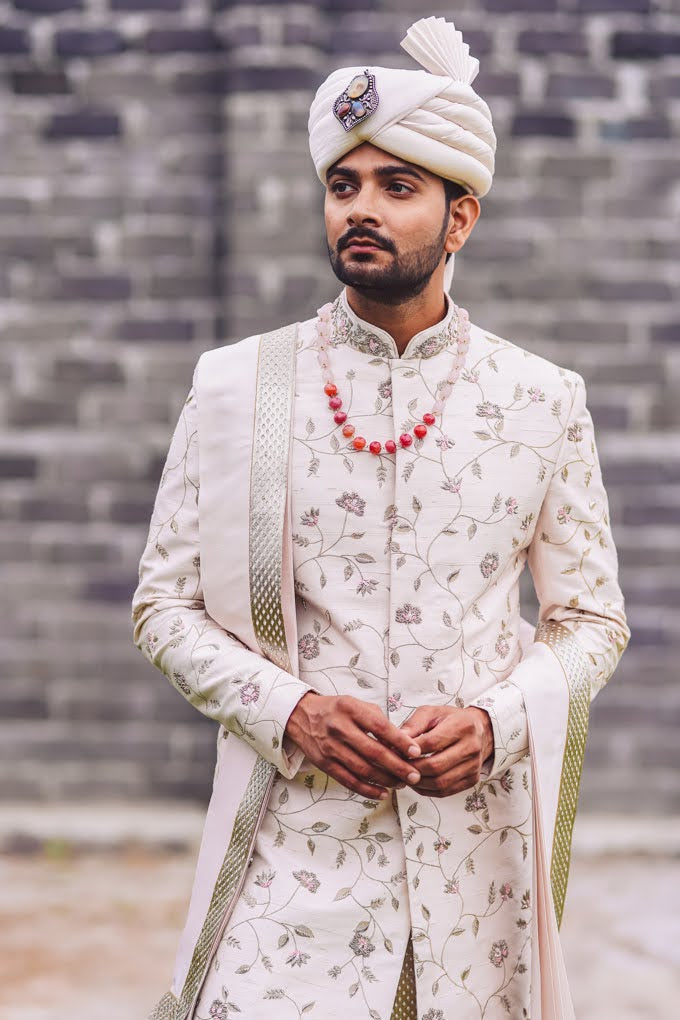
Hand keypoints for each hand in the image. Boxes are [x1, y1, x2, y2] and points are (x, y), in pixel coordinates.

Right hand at [285, 693, 422, 799]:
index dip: (400, 741)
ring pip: (363, 769)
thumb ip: (377, 720)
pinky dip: (367, 790)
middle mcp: (339, 728)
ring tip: (401, 784)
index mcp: (350, 709)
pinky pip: (349, 781)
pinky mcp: (324, 764)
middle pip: (373, 752)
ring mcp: (330, 747)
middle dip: (397, 766)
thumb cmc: (336, 710)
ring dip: (385, 780)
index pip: (380, 727)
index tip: (416, 752)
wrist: (301, 716)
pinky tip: (382, 793)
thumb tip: (402, 742)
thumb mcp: (356, 704)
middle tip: (415, 775)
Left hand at [399, 706, 493, 798]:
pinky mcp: (472, 780)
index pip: (432, 743)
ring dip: (418, 782)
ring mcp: (474, 766)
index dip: (411, 750)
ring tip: (405, 774)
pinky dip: (427, 790)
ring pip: (440, 782)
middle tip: (397, 766)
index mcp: (462, 726)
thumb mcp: (431, 713)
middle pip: (436, 766)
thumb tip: (395, 742)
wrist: (478, 730)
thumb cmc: (450, 719)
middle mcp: (472, 747)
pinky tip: (417, 782)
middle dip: (412, 768)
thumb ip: (413, 725)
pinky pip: (445, 791)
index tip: (396, 751)